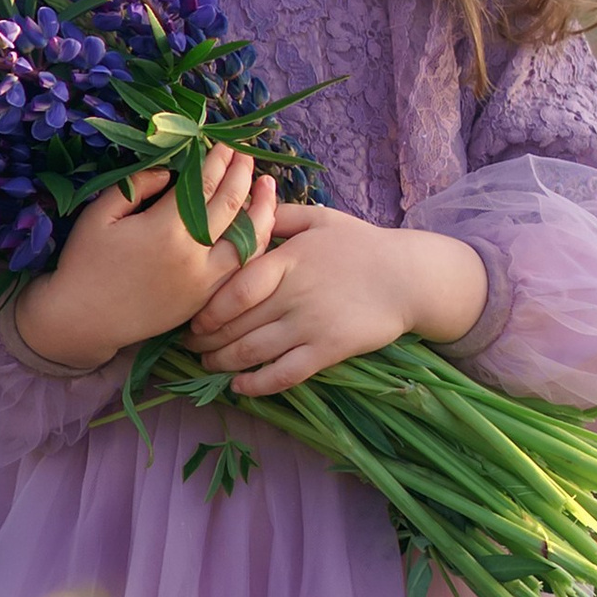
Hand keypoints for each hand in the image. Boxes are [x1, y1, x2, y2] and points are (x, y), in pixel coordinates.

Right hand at [10, 147, 276, 371]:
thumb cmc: (84, 263)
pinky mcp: (205, 301)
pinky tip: (258, 227)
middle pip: (230, 207)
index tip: (224, 144)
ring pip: (248, 241)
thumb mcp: (99, 215)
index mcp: (164, 230)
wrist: (83, 320)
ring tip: (266, 187)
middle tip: (246, 155)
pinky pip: (241, 270)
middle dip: (242, 175)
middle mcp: (192, 256)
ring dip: (261, 209)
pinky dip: (254, 245)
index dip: (217, 161)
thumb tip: (170, 172)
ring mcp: (203, 282)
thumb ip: (136, 186)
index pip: (204, 186)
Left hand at [187, 206, 485, 397]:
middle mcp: (296, 295)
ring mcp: (311, 325)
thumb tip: (241, 208)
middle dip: (205, 340)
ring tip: (207, 364)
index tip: (193, 318)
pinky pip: (284, 374)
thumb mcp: (320, 219)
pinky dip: (257, 384)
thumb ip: (278, 217)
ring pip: (253, 352)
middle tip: (187, 346)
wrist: (409, 277)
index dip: (209, 309)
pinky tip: (239, 387)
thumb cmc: (361, 244)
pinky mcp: (328, 351)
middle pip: (237, 325)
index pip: (236, 288)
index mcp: (290, 260)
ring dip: (222, 363)